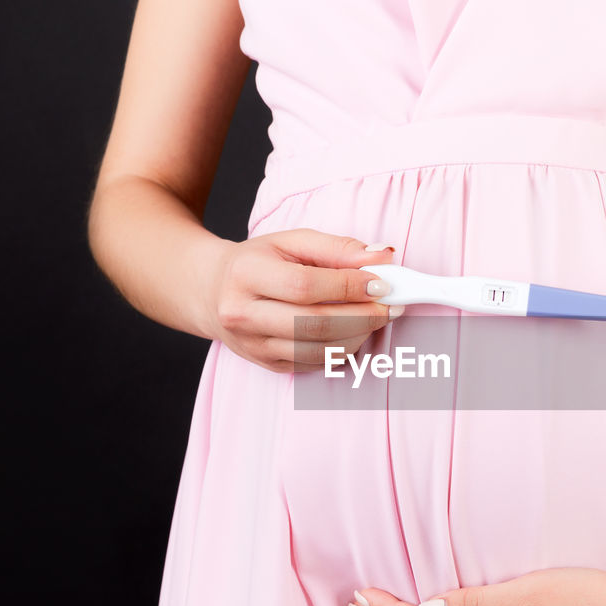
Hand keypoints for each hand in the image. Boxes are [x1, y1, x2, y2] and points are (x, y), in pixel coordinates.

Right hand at [205, 227, 402, 372]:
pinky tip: (357, 332)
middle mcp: (242, 314)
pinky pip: (314, 363)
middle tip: (391, 305)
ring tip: (378, 317)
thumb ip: (338, 247)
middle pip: (313, 323)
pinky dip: (344, 350)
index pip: (305, 285)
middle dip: (363, 316)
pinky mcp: (266, 364)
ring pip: (317, 349)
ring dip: (359, 336)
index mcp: (246, 274)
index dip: (348, 286)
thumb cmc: (260, 261)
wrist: (214, 291)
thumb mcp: (292, 242)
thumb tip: (384, 255)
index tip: (381, 282)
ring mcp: (253, 345)